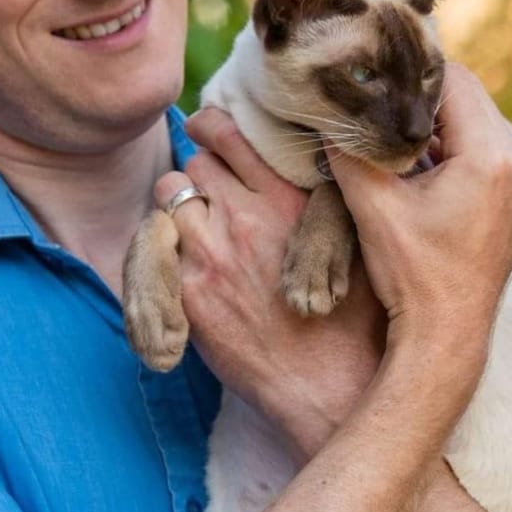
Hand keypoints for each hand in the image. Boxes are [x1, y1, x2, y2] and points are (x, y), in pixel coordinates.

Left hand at [160, 109, 383, 456]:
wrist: (329, 385)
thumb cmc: (353, 319)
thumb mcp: (353, 241)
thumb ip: (325, 198)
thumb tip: (314, 166)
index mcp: (290, 197)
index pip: (231, 135)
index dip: (213, 126)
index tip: (208, 128)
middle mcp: (247, 216)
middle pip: (196, 162)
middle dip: (201, 171)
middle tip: (211, 189)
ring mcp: (212, 253)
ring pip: (171, 193)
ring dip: (181, 203)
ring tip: (199, 224)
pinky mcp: (189, 291)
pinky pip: (158, 242)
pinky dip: (168, 244)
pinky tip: (186, 259)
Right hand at [326, 63, 511, 362]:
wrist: (446, 341)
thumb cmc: (412, 277)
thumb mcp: (372, 206)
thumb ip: (348, 151)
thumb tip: (324, 114)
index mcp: (490, 158)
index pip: (454, 81)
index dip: (410, 75)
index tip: (376, 81)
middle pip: (468, 104)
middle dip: (420, 101)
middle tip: (378, 103)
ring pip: (476, 133)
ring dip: (434, 131)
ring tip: (391, 138)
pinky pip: (484, 164)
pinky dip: (451, 158)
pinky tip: (414, 172)